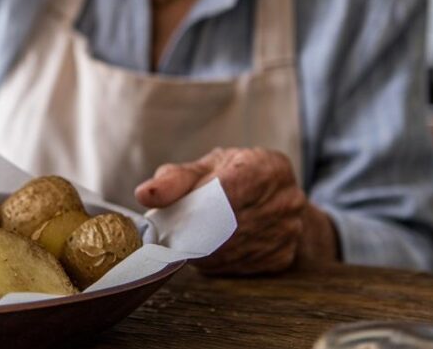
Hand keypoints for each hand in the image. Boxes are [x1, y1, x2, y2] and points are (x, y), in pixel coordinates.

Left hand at [134, 147, 337, 274]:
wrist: (279, 201)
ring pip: (227, 251)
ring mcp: (286, 233)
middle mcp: (285, 201)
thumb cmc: (235, 177)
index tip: (167, 211)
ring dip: (200, 249)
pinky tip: (209, 248)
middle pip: (224, 224)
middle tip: (169, 229)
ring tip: (187, 237)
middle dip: (190, 229)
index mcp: (267, 168)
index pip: (228, 190)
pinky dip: (215, 261)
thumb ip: (175, 178)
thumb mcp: (208, 166)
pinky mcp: (281, 258)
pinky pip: (236, 267)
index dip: (194, 204)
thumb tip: (145, 195)